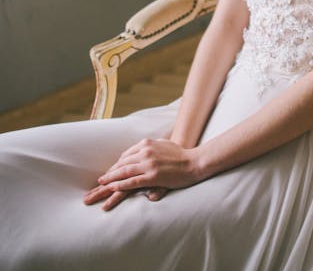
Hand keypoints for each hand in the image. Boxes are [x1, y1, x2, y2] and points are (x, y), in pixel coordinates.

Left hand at [83, 138, 199, 210]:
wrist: (195, 162)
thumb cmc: (180, 155)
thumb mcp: (163, 145)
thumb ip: (151, 148)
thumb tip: (143, 149)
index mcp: (147, 144)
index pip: (126, 155)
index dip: (116, 165)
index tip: (109, 172)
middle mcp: (145, 152)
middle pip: (122, 163)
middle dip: (109, 172)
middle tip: (98, 181)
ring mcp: (149, 164)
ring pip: (124, 172)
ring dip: (110, 179)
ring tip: (100, 186)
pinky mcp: (153, 176)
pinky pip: (132, 181)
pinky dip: (120, 185)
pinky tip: (112, 188)